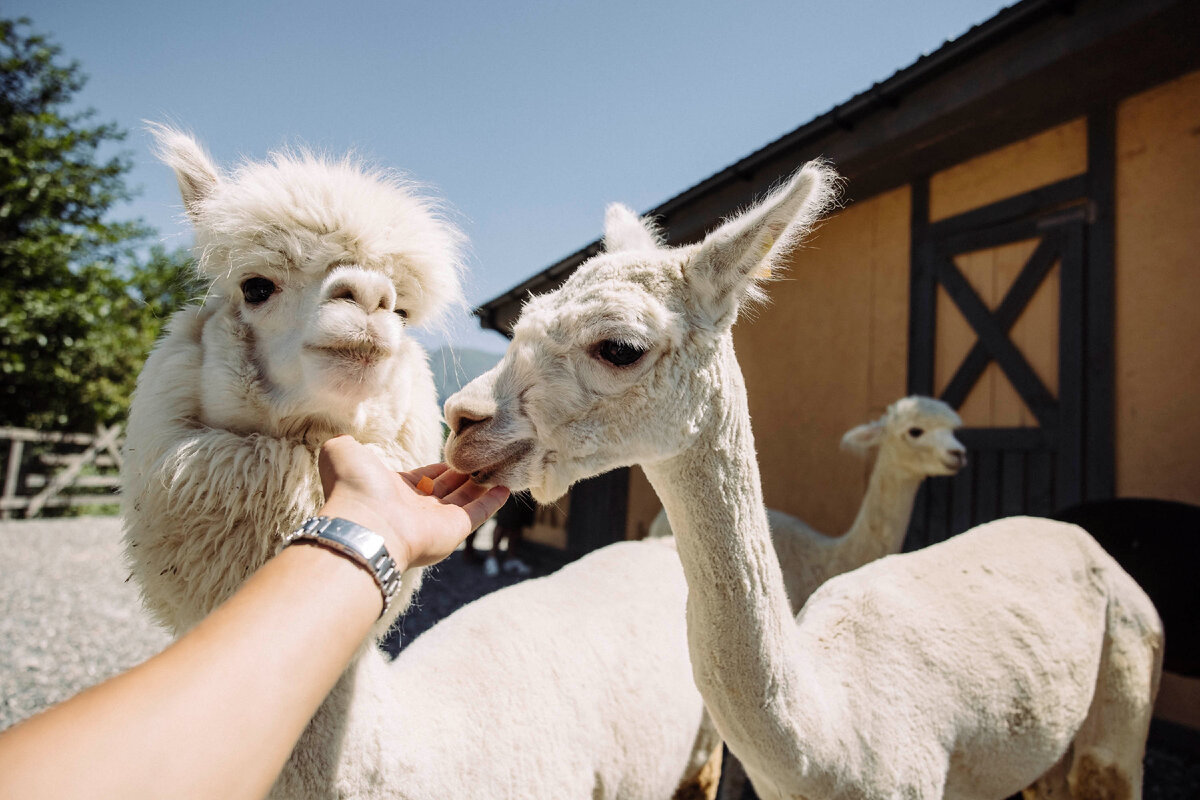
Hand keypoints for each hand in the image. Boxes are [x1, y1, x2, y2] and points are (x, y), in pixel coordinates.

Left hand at [316, 436, 509, 569]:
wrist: (365, 524)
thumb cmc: (353, 488)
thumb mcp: (342, 453)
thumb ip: (347, 443)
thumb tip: (344, 438)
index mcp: (393, 490)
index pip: (422, 476)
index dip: (438, 465)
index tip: (455, 452)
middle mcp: (415, 507)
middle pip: (446, 487)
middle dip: (463, 472)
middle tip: (481, 456)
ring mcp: (436, 520)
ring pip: (464, 499)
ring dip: (480, 483)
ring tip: (498, 465)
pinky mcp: (454, 530)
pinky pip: (478, 513)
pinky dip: (492, 501)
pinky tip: (505, 487)